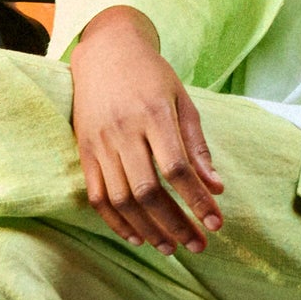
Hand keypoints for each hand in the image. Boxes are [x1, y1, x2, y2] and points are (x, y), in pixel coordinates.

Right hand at [70, 7, 223, 253]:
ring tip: (170, 248)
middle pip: (148, 191)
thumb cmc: (152, 76)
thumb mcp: (182, 101)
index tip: (216, 224)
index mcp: (154, 115)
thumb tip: (215, 188)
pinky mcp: (84, 151)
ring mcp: (100, 143)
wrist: (106, 52)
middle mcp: (124, 131)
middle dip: (175, 225)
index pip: (177, 169)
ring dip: (148, 229)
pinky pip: (97, 196)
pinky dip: (116, 222)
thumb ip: (197, 146)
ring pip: (122, 199)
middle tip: (197, 246)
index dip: (197, 201)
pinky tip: (137, 236)